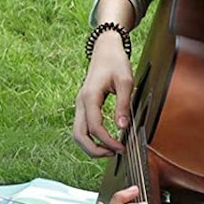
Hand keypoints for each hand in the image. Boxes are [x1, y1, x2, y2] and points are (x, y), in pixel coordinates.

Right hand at [73, 36, 133, 157]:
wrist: (105, 49)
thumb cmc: (115, 62)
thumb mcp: (125, 81)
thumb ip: (124, 104)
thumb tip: (123, 127)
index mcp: (90, 97)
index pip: (95, 127)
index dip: (108, 141)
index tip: (122, 147)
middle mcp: (80, 103)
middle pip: (79, 135)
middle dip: (94, 150)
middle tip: (113, 154)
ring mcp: (79, 105)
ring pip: (77, 134)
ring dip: (91, 146)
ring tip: (110, 150)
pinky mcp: (83, 106)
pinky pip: (82, 127)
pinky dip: (91, 138)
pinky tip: (105, 140)